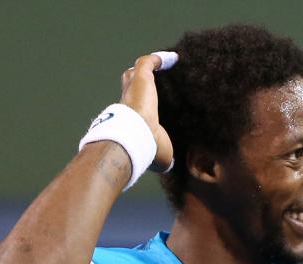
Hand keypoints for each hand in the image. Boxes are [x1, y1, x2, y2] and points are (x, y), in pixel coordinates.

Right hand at [120, 54, 172, 171]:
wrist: (136, 139)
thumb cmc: (147, 150)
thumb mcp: (161, 158)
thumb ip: (166, 159)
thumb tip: (170, 166)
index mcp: (132, 122)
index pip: (133, 110)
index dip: (140, 105)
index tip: (150, 107)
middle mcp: (129, 104)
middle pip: (129, 88)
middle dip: (137, 83)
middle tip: (152, 80)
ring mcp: (133, 90)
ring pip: (135, 74)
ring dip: (146, 69)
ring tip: (161, 64)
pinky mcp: (141, 79)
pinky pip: (148, 63)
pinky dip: (158, 59)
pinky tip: (173, 58)